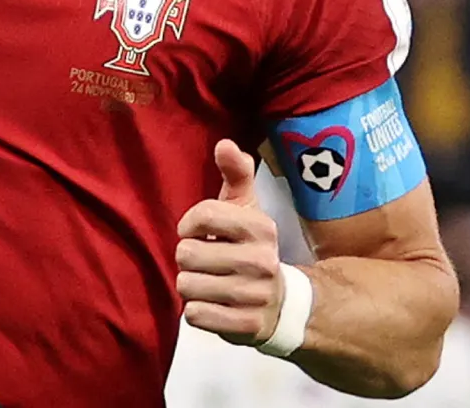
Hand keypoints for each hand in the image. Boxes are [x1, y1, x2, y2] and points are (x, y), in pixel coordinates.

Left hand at [175, 139, 285, 345]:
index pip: (203, 215)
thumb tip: (224, 144)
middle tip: (207, 262)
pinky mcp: (246, 325)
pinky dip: (198, 311)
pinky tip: (215, 304)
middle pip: (187, 254)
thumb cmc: (250, 247)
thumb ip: (236, 173)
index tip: (197, 232)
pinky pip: (195, 315)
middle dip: (190, 259)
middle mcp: (262, 260)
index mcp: (260, 226)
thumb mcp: (247, 208)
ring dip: (191, 286)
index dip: (189, 225)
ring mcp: (255, 295)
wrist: (282, 304)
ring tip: (210, 283)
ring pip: (187, 285)